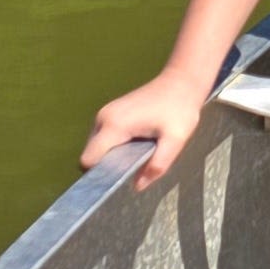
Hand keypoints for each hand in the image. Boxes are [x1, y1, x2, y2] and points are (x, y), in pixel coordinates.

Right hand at [83, 68, 209, 188]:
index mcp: (114, 125)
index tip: (118, 177)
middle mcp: (104, 117)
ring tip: (139, 151)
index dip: (98, 174)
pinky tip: (137, 142)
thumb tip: (138, 186)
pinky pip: (104, 137)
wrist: (181, 82)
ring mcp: (106, 113)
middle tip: (135, 163)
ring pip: (97, 146)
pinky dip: (115, 145)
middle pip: (91, 154)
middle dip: (108, 164)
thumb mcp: (176, 139)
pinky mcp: (111, 112)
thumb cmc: (180, 108)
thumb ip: (158, 164)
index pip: (88, 159)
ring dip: (113, 155)